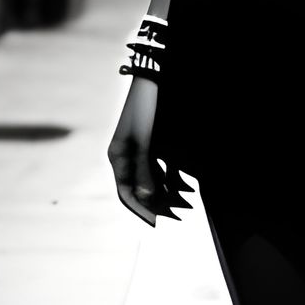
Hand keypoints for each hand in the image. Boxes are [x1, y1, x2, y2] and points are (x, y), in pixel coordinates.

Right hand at [107, 75, 191, 224]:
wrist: (155, 80)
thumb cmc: (146, 110)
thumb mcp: (145, 141)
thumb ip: (145, 168)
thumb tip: (146, 196)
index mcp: (118, 158)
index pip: (126, 192)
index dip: (140, 209)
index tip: (156, 223)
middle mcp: (126, 157)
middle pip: (140, 189)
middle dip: (158, 204)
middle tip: (177, 216)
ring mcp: (140, 151)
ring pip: (152, 179)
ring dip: (167, 193)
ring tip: (185, 204)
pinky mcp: (153, 144)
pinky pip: (160, 168)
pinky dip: (171, 178)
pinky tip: (185, 185)